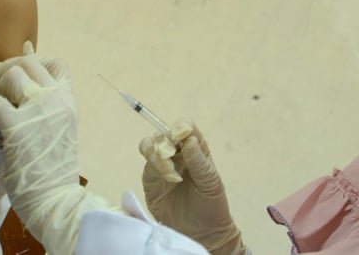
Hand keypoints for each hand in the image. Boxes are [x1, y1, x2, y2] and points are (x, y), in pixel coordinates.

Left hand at [0, 53, 117, 254]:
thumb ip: (47, 110)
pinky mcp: (18, 128)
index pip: (57, 64)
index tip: (18, 72)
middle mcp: (57, 101)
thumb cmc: (55, 172)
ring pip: (12, 75)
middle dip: (6, 68)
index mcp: (69, 103)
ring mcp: (39, 112)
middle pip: (28, 63)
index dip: (33, 61)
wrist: (57, 200)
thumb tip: (24, 92)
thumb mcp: (60, 131)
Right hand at [140, 122, 246, 254]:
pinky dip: (155, 168)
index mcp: (196, 148)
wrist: (202, 232)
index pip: (185, 127)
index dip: (180, 127)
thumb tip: (188, 140)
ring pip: (150, 146)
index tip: (179, 136)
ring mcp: (162, 166)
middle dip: (165, 142)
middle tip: (170, 155)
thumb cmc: (211, 204)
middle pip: (163, 134)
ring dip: (157, 155)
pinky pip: (147, 166)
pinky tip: (169, 179)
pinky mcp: (151, 181)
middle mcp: (177, 153)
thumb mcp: (210, 182)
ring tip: (170, 172)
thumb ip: (199, 161)